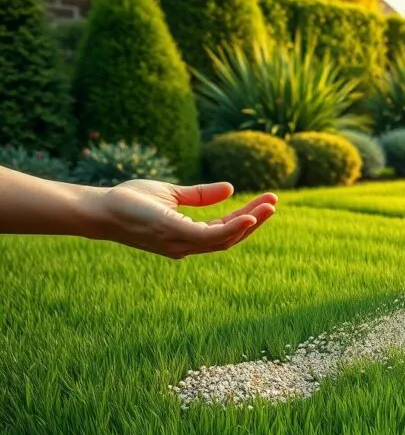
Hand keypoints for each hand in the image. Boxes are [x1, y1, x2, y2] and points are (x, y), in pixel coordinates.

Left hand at [90, 180, 277, 258]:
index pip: (224, 229)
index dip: (247, 216)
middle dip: (255, 220)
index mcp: (187, 236)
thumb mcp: (172, 194)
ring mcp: (181, 243)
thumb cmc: (129, 202)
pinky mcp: (175, 235)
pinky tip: (248, 216)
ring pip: (226, 239)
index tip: (266, 201)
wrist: (100, 208)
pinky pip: (211, 237)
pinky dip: (233, 228)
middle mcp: (187, 245)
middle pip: (231, 237)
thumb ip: (200, 195)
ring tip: (269, 206)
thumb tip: (230, 188)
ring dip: (251, 223)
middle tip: (275, 202)